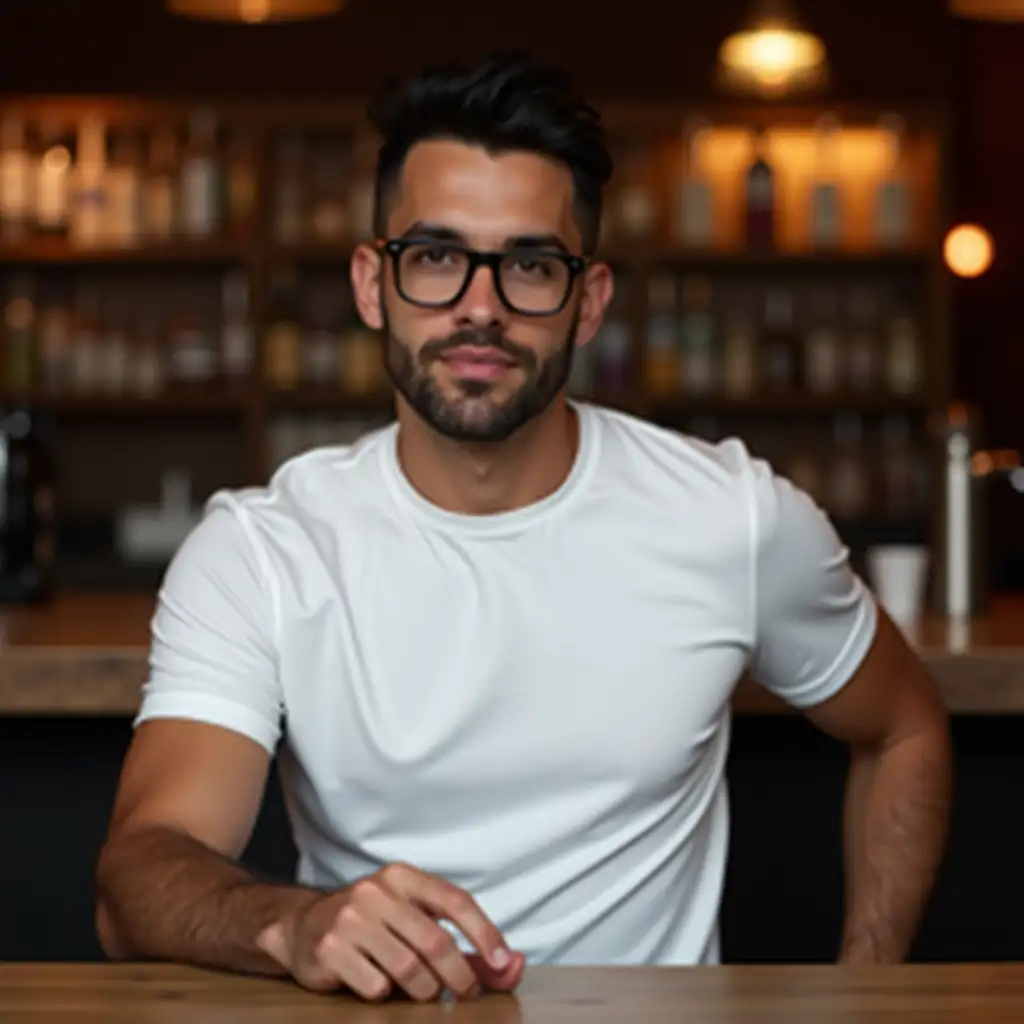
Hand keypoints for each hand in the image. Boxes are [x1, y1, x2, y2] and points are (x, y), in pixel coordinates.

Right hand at [257, 862, 525, 1001]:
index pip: (455, 901)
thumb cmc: (375, 925)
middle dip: (459, 977)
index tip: (503, 964)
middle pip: (435, 942)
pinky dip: (386, 994)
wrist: (303, 926)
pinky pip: (376, 985)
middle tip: (466, 995)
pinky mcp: (330, 948)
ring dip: (425, 991)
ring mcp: (350, 918)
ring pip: (409, 969)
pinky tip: (379, 984)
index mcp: (403, 876)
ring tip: (424, 992)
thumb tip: (514, 966)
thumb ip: (467, 946)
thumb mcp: (416, 921)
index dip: (484, 934)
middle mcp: (376, 890)